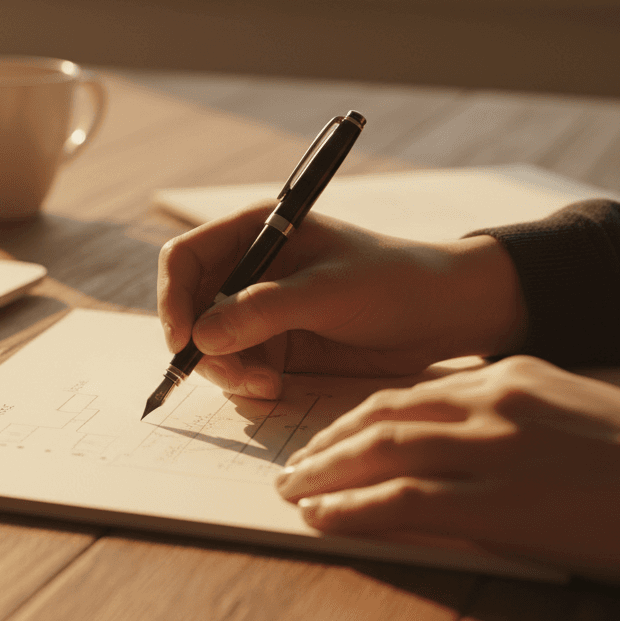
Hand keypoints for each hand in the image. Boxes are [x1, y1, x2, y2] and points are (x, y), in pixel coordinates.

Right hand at [156, 203, 525, 397]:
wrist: (446, 316)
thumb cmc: (394, 283)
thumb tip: (202, 338)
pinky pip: (237, 368)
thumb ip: (263, 312)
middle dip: (203, 347)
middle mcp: (249, 270)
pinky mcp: (275, 345)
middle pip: (190, 310)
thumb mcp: (329, 293)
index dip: (173, 299)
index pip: (185, 259)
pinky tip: (276, 387)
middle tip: (236, 377)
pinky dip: (247, 383)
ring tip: (267, 385)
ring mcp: (259, 311)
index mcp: (255, 232)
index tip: (184, 340)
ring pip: (210, 346)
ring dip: (227, 371)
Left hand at [276, 355, 619, 587]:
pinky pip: (401, 501)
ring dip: (324, 474)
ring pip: (381, 452)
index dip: (356, 418)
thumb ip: (508, 418)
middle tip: (295, 467)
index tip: (329, 438)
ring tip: (294, 492)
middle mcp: (493, 402)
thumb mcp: (569, 414)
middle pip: (382, 416)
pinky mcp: (500, 504)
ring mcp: (494, 450)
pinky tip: (323, 518)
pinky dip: (351, 509)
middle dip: (329, 443)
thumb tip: (453, 445)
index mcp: (510, 377)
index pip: (410, 391)